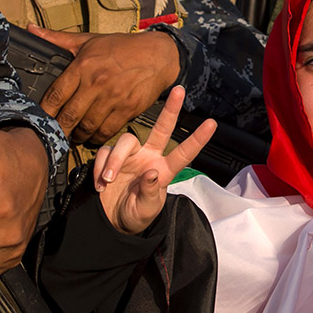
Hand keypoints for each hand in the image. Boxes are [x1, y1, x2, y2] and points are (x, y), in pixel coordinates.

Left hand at [26, 24, 180, 144]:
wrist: (158, 55)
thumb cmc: (122, 48)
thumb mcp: (89, 40)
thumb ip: (58, 39)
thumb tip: (30, 29)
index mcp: (83, 65)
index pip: (55, 94)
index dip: (45, 111)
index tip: (40, 119)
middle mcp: (96, 82)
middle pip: (69, 115)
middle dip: (60, 129)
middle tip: (56, 134)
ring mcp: (113, 97)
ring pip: (87, 126)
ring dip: (78, 136)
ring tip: (75, 136)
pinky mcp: (127, 109)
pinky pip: (107, 130)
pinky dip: (97, 138)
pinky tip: (93, 137)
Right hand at [95, 86, 214, 234]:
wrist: (112, 222)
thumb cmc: (135, 216)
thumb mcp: (146, 210)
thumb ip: (151, 193)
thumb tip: (151, 173)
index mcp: (163, 171)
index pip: (183, 153)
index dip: (197, 139)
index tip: (212, 124)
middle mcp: (148, 157)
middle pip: (161, 129)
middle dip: (170, 110)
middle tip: (179, 90)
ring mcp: (129, 156)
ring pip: (124, 142)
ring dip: (114, 161)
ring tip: (109, 180)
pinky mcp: (110, 158)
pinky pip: (103, 154)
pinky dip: (99, 168)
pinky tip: (100, 185)